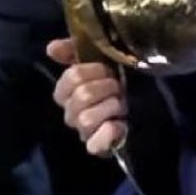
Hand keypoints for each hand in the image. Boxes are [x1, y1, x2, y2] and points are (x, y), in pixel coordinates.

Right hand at [47, 38, 126, 156]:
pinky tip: (119, 124)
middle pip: (80, 96)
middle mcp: (72, 113)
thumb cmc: (116, 78)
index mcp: (69, 92)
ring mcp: (84, 131)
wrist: (144, 102)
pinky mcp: (98, 147)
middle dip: (106, 87)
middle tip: (118, 85)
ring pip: (86, 119)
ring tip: (123, 102)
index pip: (69, 79)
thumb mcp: (99, 57)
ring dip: (111, 106)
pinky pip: (95, 144)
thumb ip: (74, 49)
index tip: (107, 69)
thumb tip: (51, 47)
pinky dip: (108, 132)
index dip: (91, 71)